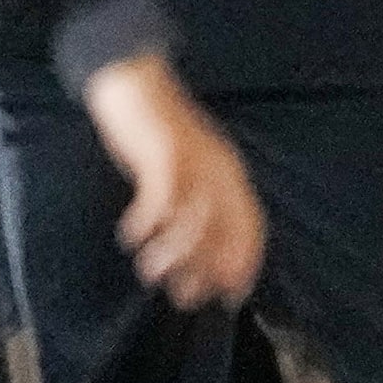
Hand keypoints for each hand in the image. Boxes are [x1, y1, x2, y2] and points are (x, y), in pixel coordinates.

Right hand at [81, 56, 265, 309]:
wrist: (133, 85)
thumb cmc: (156, 135)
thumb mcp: (188, 170)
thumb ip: (197, 204)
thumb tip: (195, 252)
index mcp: (230, 174)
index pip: (250, 227)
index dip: (244, 265)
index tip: (232, 296)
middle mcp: (219, 169)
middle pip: (224, 232)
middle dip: (206, 271)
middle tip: (184, 297)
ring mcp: (193, 160)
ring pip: (193, 221)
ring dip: (173, 254)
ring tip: (151, 273)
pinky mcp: (164, 152)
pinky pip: (161, 198)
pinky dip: (147, 223)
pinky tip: (132, 236)